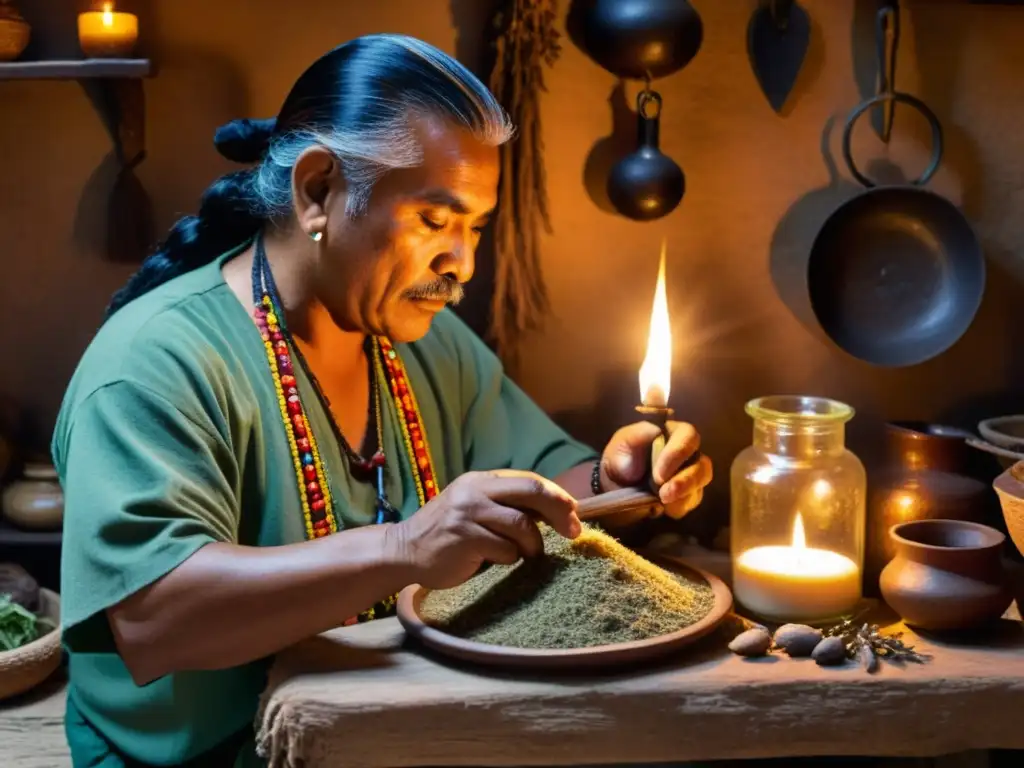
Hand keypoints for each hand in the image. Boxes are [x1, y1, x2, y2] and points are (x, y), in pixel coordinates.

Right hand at [388, 470, 581, 589]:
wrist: (403, 551)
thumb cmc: (447, 534)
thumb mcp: (474, 508)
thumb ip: (505, 504)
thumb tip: (555, 510)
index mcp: (480, 480)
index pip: (529, 480)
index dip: (556, 496)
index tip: (573, 513)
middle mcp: (474, 491)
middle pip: (531, 491)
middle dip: (559, 511)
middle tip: (573, 530)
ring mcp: (467, 513)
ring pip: (521, 524)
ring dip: (532, 544)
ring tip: (526, 555)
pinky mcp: (462, 538)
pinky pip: (504, 549)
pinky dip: (508, 558)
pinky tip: (496, 561)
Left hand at [599, 421, 711, 521]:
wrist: (616, 485)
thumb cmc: (621, 457)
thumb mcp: (622, 444)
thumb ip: (636, 436)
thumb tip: (655, 429)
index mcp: (673, 433)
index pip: (688, 436)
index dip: (678, 454)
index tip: (659, 474)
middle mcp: (688, 452)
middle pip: (702, 463)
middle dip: (685, 481)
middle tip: (664, 493)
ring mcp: (691, 473)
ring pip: (700, 483)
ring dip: (684, 494)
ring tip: (663, 501)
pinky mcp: (689, 494)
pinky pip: (693, 500)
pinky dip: (679, 505)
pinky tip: (664, 507)